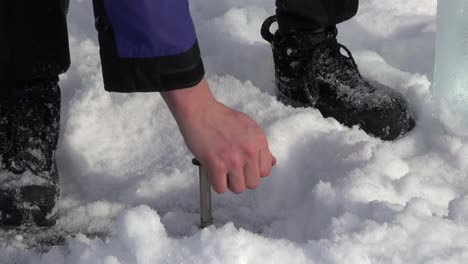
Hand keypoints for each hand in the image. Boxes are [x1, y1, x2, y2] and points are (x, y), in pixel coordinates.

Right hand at [161, 79, 275, 193]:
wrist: (199, 111)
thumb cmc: (220, 117)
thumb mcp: (248, 127)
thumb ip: (259, 146)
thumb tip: (271, 162)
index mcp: (259, 141)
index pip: (265, 171)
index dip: (253, 171)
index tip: (245, 167)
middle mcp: (249, 151)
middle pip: (253, 183)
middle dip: (242, 179)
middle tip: (231, 169)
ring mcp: (233, 159)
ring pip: (238, 188)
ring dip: (229, 183)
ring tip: (221, 170)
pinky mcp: (216, 164)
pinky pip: (220, 188)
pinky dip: (215, 183)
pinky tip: (212, 171)